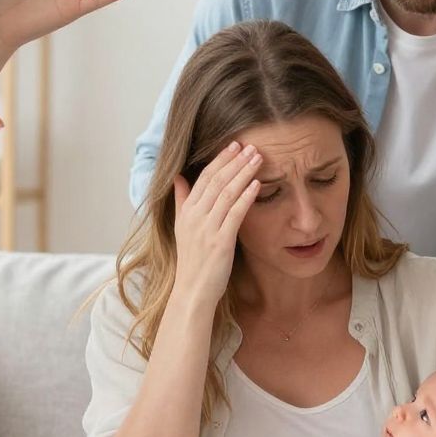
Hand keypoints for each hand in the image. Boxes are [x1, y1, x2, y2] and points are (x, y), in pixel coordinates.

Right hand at [171, 140, 260, 308]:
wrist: (192, 291)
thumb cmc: (192, 261)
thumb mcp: (182, 228)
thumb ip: (181, 201)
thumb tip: (178, 178)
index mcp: (186, 212)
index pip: (203, 177)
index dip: (220, 159)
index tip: (234, 145)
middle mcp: (194, 217)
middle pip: (216, 180)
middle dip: (234, 161)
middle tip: (250, 145)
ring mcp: (206, 229)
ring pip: (226, 193)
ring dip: (243, 173)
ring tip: (257, 158)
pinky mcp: (220, 242)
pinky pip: (234, 214)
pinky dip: (246, 197)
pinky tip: (257, 184)